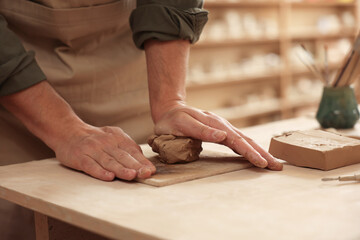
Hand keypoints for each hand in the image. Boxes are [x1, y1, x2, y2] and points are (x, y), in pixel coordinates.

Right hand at [54, 124, 155, 180]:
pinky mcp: (80, 157)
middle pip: (122, 156)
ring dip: (121, 169)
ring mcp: (92, 150)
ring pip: (109, 161)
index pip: (132, 150)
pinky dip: (100, 171)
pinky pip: (91, 165)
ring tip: (132, 175)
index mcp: (116, 137)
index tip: (151, 170)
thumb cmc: (94, 138)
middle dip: (136, 166)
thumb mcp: (112, 137)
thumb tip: (143, 161)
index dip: (142, 161)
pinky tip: (109, 177)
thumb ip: (126, 148)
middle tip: (146, 174)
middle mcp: (106, 143)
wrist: (67, 131)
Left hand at [154, 104, 282, 170]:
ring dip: (259, 151)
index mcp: (215, 124)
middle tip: (276, 166)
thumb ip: (202, 130)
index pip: (236, 140)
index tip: (261, 163)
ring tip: (272, 163)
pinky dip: (249, 148)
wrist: (170, 111)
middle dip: (262, 153)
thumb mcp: (183, 124)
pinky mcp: (221, 131)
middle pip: (245, 140)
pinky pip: (238, 141)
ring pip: (244, 140)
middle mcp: (222, 125)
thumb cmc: (172, 120)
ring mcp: (223, 128)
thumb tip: (223, 136)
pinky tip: (256, 155)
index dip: (249, 152)